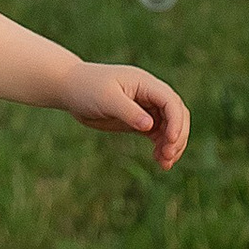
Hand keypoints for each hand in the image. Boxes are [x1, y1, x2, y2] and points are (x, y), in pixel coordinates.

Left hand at [56, 60, 189, 168]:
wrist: (70, 88)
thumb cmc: (87, 88)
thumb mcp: (107, 99)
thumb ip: (128, 112)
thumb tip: (150, 126)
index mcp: (145, 84)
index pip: (171, 102)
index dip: (176, 121)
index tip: (170, 141)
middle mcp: (150, 94)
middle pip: (177, 115)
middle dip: (177, 136)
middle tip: (168, 157)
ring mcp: (145, 107)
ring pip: (170, 126)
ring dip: (172, 145)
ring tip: (165, 164)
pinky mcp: (138, 120)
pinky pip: (158, 134)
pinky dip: (162, 147)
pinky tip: (159, 160)